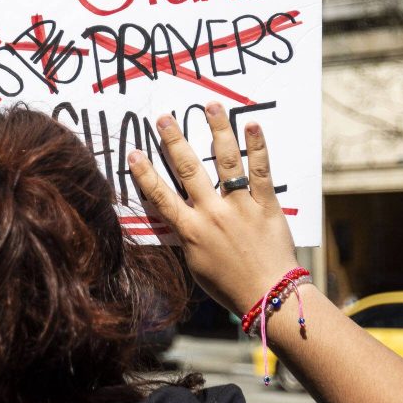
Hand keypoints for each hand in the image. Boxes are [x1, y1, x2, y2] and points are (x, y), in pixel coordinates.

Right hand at [128, 104, 297, 314]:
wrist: (268, 296)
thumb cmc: (229, 285)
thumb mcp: (196, 264)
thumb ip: (187, 237)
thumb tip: (176, 217)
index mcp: (191, 232)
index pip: (162, 197)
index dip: (145, 174)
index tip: (134, 152)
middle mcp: (213, 214)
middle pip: (189, 170)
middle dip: (174, 141)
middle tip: (164, 117)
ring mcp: (240, 207)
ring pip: (226, 162)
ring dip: (217, 130)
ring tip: (211, 106)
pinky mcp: (266, 206)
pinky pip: (262, 172)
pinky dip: (258, 147)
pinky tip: (253, 125)